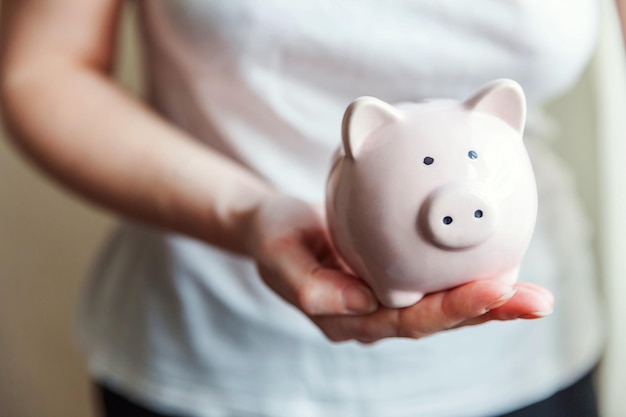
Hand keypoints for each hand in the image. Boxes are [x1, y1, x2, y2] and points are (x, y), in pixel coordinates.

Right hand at [245, 194, 553, 342]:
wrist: (275, 227)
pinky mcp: (397, 277)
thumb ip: (308, 283)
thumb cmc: (273, 238)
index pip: (406, 322)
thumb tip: (362, 301)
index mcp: (348, 318)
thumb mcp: (276, 254)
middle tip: (534, 299)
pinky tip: (505, 264)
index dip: (451, 309)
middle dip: (488, 311)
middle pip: (438, 319)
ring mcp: (387, 298)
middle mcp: (374, 315)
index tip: (493, 287)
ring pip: (445, 304)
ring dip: (492, 300)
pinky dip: (473, 276)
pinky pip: (439, 281)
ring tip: (535, 294)